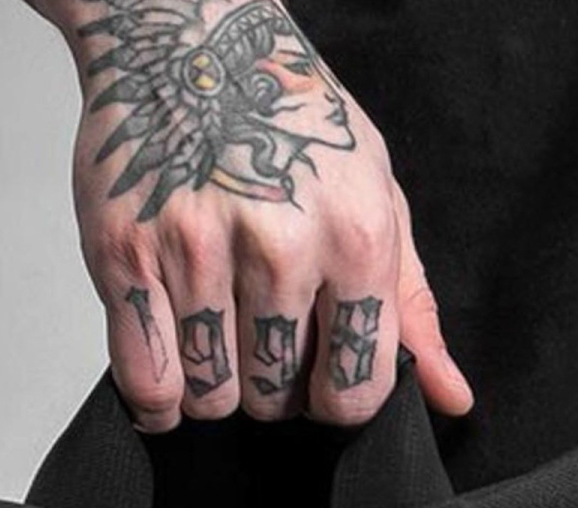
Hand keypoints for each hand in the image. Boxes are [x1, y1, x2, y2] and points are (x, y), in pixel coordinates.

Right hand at [34, 0, 472, 432]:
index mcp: (355, 234)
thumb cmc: (289, 118)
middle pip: (274, 400)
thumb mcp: (374, 195)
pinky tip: (172, 366)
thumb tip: (452, 398)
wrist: (186, 34)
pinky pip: (147, 383)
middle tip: (259, 336)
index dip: (336, 395)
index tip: (319, 373)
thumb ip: (410, 305)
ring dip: (211, 387)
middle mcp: (280, 244)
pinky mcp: (126, 255)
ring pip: (209, 398)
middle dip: (269, 388)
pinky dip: (157, 398)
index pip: (354, 388)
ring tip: (216, 337)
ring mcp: (197, 250)